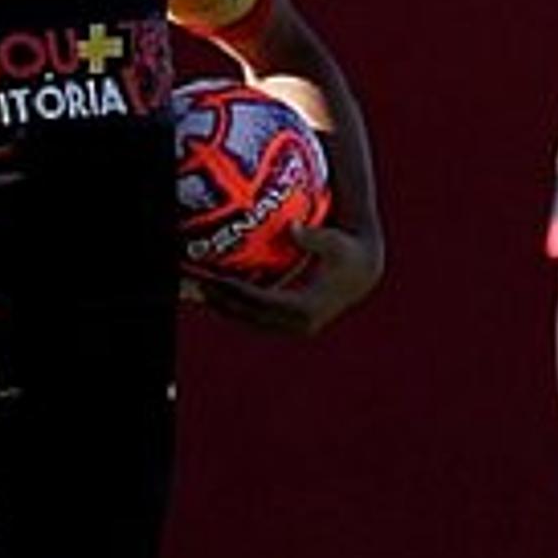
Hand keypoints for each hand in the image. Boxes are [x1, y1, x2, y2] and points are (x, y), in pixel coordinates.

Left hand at [186, 224, 384, 337]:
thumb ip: (313, 237)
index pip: (261, 302)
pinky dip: (236, 310)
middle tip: (195, 286)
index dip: (234, 292)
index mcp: (307, 307)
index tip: (212, 280)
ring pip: (250, 322)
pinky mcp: (291, 326)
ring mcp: (295, 329)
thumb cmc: (346, 250)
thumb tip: (293, 228)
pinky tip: (215, 296)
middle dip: (220, 302)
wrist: (363, 271)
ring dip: (223, 309)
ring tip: (197, 293)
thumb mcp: (334, 241)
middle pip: (250, 316)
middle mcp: (299, 324)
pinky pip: (257, 320)